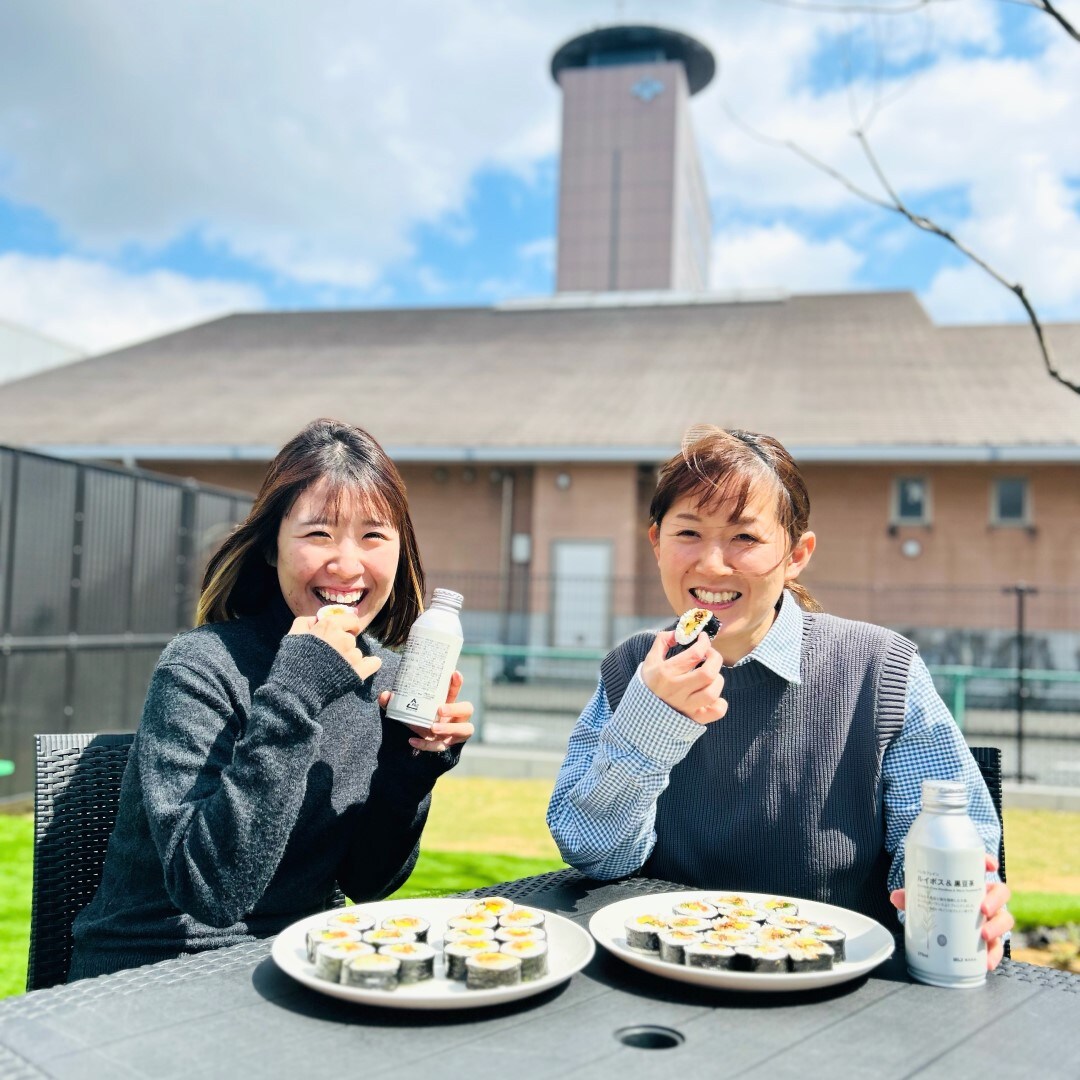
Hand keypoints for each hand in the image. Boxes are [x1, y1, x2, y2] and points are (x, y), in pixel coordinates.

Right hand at [288, 611, 381, 681]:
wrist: (295, 689)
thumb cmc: (292, 662)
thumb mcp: (293, 635)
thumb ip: (305, 622)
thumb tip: (316, 619)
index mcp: (330, 626)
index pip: (351, 619)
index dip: (347, 626)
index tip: (341, 633)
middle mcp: (344, 638)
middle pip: (351, 639)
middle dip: (343, 645)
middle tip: (330, 656)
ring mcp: (352, 656)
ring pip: (357, 653)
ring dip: (350, 658)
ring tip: (335, 668)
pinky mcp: (358, 672)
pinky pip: (374, 663)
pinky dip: (369, 664)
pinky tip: (362, 667)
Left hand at [378, 670, 474, 752]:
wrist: (423, 742)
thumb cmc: (420, 720)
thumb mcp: (410, 710)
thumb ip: (396, 703)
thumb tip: (385, 695)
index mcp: (449, 703)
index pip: (455, 691)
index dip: (456, 682)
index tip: (454, 673)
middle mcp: (457, 717)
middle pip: (467, 709)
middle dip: (455, 708)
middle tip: (440, 709)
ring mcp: (455, 733)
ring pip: (464, 729)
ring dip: (449, 728)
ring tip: (433, 728)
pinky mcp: (447, 746)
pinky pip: (441, 746)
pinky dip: (427, 744)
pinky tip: (413, 741)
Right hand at [640, 629, 726, 724]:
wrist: (640, 714)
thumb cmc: (649, 684)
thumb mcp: (650, 660)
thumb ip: (662, 642)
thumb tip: (678, 632)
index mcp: (665, 673)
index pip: (694, 654)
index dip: (704, 642)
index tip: (703, 638)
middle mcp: (677, 690)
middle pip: (708, 673)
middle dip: (715, 659)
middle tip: (710, 655)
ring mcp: (686, 706)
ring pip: (713, 692)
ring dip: (717, 680)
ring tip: (711, 676)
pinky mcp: (694, 719)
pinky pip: (717, 711)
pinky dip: (720, 703)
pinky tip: (713, 696)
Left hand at [891, 853, 1013, 970]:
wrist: (945, 931)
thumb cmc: (939, 906)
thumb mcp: (926, 899)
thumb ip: (911, 897)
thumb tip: (895, 897)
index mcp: (972, 882)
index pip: (984, 867)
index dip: (989, 862)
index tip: (990, 865)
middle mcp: (987, 898)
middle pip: (1000, 893)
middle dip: (995, 900)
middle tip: (982, 908)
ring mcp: (992, 919)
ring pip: (1004, 919)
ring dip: (997, 927)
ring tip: (983, 934)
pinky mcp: (992, 940)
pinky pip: (998, 947)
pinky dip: (994, 955)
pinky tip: (986, 962)